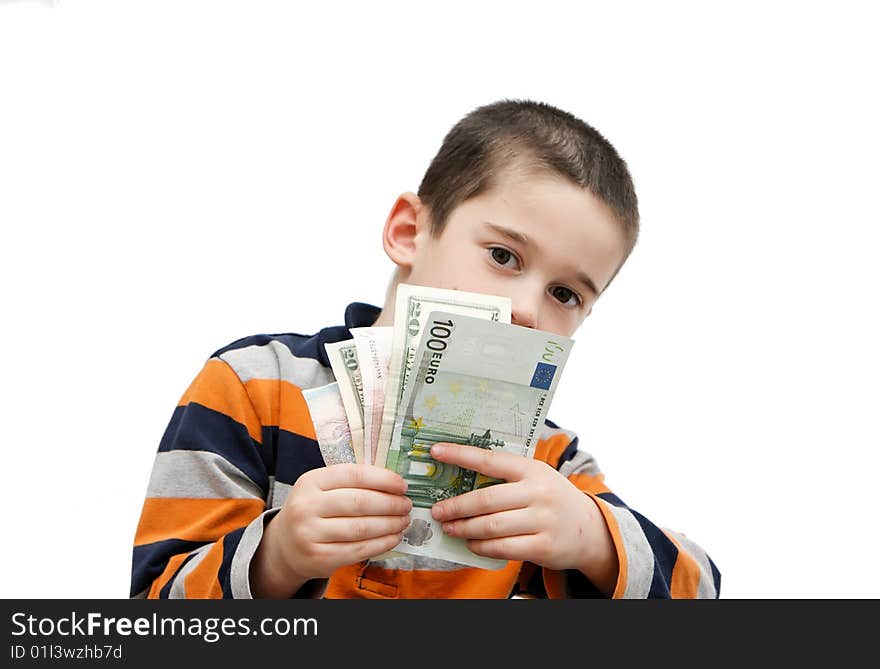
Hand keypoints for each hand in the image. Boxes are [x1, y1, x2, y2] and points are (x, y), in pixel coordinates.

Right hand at [251, 464, 411, 597]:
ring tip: (403, 521)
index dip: (383, 479)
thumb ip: (351, 482)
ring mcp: (310, 534)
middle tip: (406, 505)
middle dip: (390, 504)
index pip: (353, 475)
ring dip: (390, 524)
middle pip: (360, 502)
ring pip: (362, 528)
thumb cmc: (313, 510)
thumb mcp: (321, 488)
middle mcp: (306, 506)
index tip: (402, 485)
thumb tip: (394, 482)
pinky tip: (394, 537)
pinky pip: (359, 550)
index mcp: (310, 481)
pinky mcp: (319, 558)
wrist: (285, 544)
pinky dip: (382, 543)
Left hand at [429, 443, 617, 593]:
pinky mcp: (543, 547)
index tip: (436, 451)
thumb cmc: (552, 498)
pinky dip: (480, 547)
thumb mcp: (537, 477)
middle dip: (456, 506)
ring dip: (464, 528)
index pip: (490, 460)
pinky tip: (470, 543)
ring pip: (491, 526)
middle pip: (485, 500)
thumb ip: (506, 475)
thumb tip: (460, 476)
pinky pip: (502, 548)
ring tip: (450, 528)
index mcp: (532, 469)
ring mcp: (542, 521)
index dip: (460, 455)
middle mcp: (538, 493)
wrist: (591, 529)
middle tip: (437, 511)